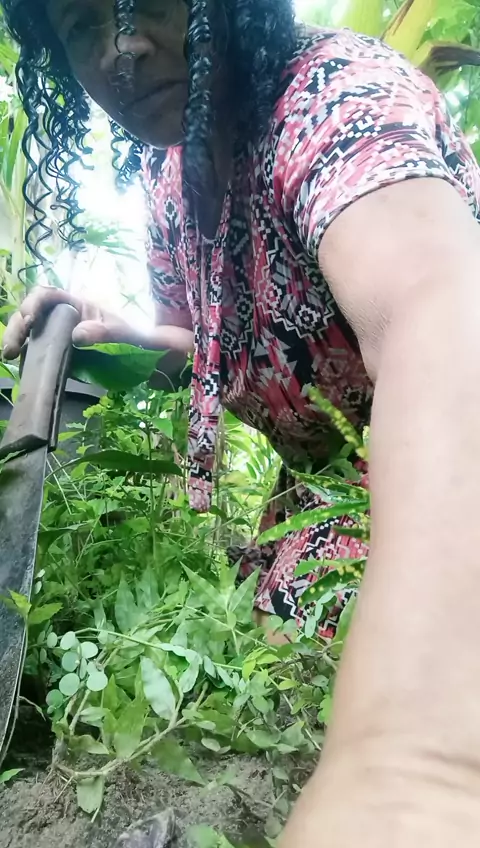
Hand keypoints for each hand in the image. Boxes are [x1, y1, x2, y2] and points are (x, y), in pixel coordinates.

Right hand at [3, 286, 150, 359]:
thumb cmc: (134, 337)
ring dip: (16, 339)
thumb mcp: (122, 332)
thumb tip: (77, 335)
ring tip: (10, 355)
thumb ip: (103, 332)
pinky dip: (26, 356)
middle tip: (11, 348)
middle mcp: (62, 316)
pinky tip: (20, 365)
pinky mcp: (57, 353)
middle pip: (30, 313)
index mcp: (75, 303)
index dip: (33, 303)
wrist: (143, 357)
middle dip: (16, 326)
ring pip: (29, 331)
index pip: (47, 295)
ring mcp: (58, 334)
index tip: (29, 320)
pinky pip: (37, 350)